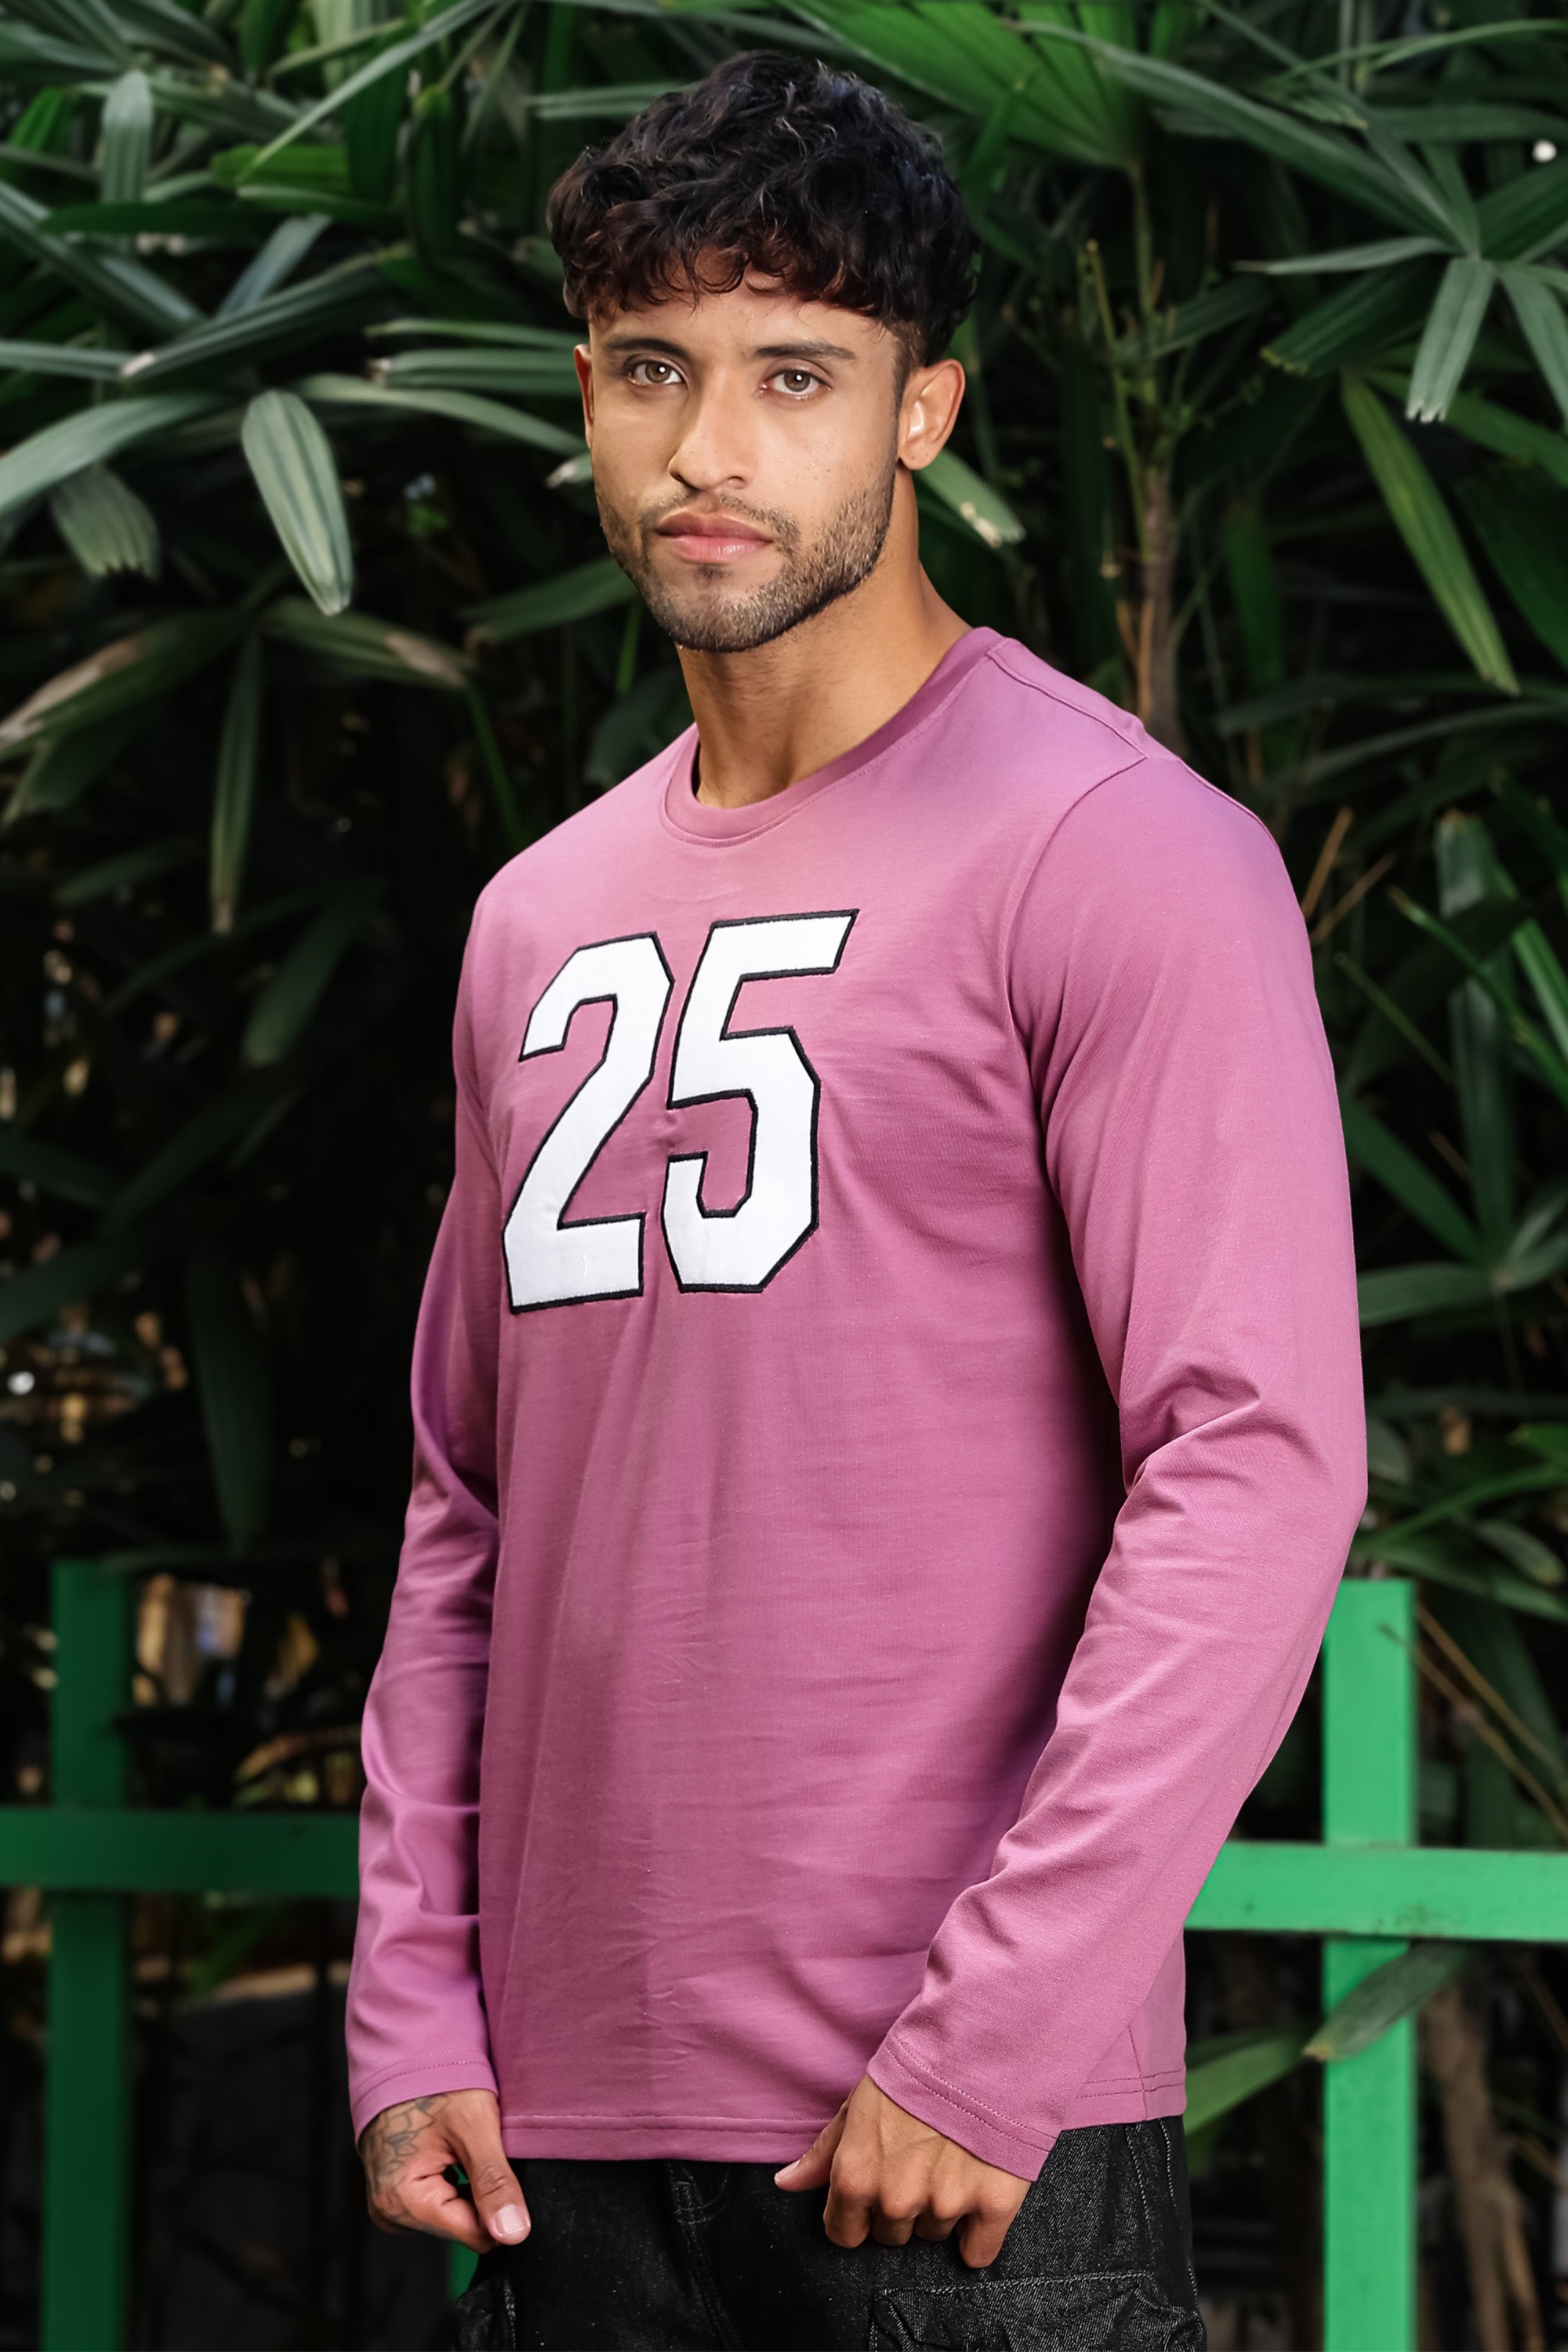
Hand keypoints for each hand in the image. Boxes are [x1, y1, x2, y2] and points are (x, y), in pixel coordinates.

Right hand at [360, 2088, 528, 2253]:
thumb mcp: (474, 2125)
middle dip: (481, 2193)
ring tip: (464, 2146)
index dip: (501, 2205)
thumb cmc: (436, 2079)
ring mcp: (388, 2205)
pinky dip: (455, 2182)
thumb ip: (494, 2181)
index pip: (476, 2235)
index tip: (505, 2165)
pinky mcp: (394, 2194)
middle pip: (463, 2226)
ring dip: (468, 2186)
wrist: (404, 2052)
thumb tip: (515, 2234)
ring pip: (453, 2216)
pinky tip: (452, 2152)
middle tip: (479, 2147)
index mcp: (402, 2201)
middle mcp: (388, 2211)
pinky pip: (439, 2203)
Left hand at [772, 2076, 1032, 2268]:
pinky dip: (977, 2235)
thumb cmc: (912, 2069)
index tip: (874, 2191)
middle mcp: (896, 2200)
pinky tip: (977, 2199)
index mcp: (856, 2177)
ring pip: (933, 2234)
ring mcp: (945, 2205)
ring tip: (949, 2161)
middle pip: (891, 2235)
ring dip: (938, 2210)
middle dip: (899, 2207)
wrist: (975, 2045)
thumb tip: (785, 2184)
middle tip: (917, 2164)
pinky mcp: (991, 2205)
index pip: (845, 2233)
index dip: (857, 2214)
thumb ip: (823, 2153)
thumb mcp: (856, 2104)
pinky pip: (978, 2253)